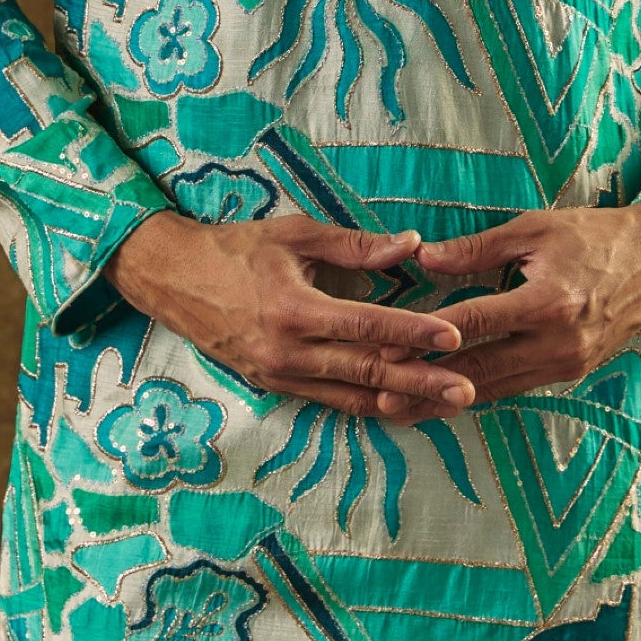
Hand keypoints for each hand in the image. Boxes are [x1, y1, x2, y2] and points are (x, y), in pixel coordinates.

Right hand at [102, 210, 475, 424]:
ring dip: (403, 402)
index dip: (413, 332)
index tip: (454, 336)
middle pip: (367, 371)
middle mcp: (289, 351)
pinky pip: (330, 402)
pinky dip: (368, 404)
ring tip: (447, 406)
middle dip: (422, 382)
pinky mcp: (276, 386)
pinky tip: (401, 407)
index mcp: (295, 308)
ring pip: (353, 396)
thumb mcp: (295, 234)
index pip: (367, 326)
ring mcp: (281, 376)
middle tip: (467, 390)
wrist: (173, 280)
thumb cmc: (236, 249)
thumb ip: (355, 245)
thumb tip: (410, 244)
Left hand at [372, 202, 640, 415]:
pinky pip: (516, 387)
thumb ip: (477, 249)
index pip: (476, 323)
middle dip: (427, 385)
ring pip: (496, 388)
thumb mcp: (535, 228)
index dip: (429, 338)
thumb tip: (424, 257)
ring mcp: (567, 363)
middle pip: (481, 370)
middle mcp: (558, 342)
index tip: (388, 348)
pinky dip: (479, 393)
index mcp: (548, 301)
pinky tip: (445, 399)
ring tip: (401, 409)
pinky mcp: (571, 372)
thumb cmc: (593, 235)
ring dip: (446, 400)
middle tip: (380, 395)